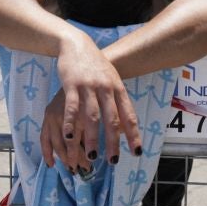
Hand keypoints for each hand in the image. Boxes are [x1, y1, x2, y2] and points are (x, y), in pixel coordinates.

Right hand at [39, 34, 140, 169]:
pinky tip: (70, 137)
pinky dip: (71, 123)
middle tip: (113, 161)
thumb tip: (126, 126)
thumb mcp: (112, 80)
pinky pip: (71, 107)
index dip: (133, 134)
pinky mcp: (71, 84)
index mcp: (118, 88)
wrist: (77, 44)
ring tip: (92, 156)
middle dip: (113, 142)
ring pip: (92, 116)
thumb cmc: (96, 65)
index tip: (136, 152)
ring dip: (92, 137)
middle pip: (112, 119)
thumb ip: (117, 101)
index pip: (128, 115)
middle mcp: (106, 88)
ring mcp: (88, 86)